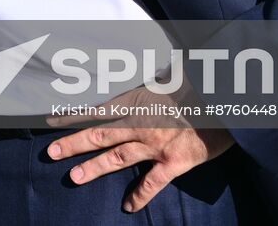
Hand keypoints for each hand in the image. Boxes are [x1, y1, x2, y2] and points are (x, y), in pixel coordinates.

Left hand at [45, 85, 232, 212]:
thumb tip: (151, 72)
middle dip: (73, 144)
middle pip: (99, 135)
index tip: (50, 122)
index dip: (73, 117)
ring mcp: (155, 144)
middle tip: (51, 154)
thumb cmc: (200, 84)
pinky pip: (153, 182)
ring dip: (94, 168)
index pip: (96, 110)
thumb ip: (154, 80)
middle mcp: (140, 123)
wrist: (226, 100)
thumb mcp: (171, 74)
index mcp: (137, 100)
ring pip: (117, 158)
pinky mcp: (174, 161)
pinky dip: (140, 195)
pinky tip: (128, 206)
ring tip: (74, 178)